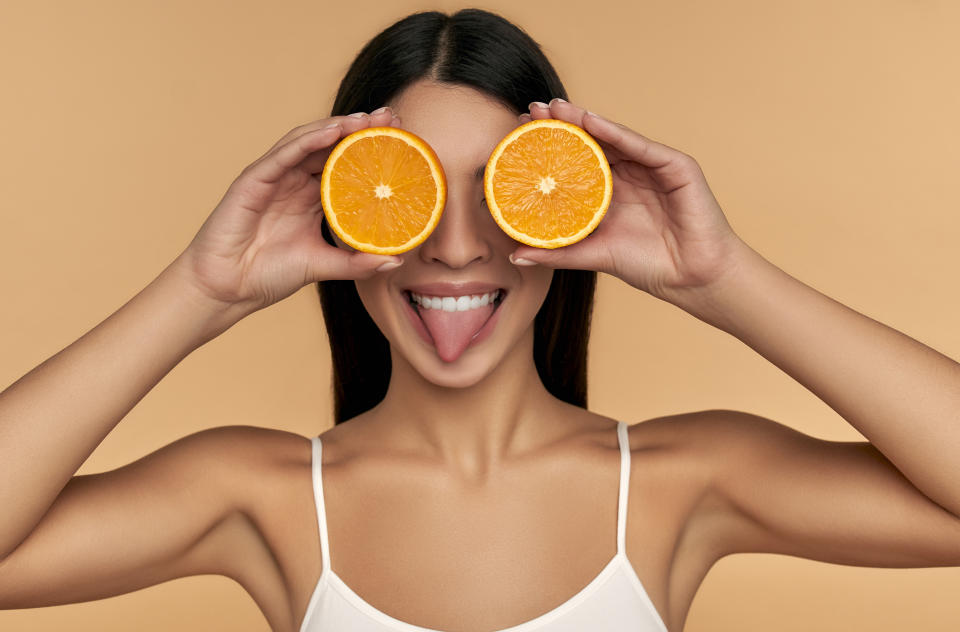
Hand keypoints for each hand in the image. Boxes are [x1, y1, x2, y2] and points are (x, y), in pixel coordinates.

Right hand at [173, 108, 403, 314]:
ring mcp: (274, 178)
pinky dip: (309, 140)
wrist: (227, 290)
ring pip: (309, 142)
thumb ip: (357, 263)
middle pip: (331, 147)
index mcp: (310, 198)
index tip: (402, 140)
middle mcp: (294, 182)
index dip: (370, 151)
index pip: (345, 165)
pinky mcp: (254, 180)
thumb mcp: (323, 266)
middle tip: (393, 118)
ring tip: (368, 119)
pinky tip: (334, 130)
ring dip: (339, 127)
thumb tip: (396, 259)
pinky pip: (285, 154)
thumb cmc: (268, 274)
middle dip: (361, 130)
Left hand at [510, 99, 746, 302]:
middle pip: (590, 143)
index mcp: (610, 192)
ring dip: (582, 120)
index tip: (518, 135)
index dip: (549, 148)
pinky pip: (640, 146)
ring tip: (554, 108)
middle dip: (560, 125)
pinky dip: (615, 133)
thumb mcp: (593, 254)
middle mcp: (629, 174)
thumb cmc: (649, 265)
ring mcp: (652, 167)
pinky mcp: (675, 166)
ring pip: (613, 138)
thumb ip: (558, 251)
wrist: (692, 279)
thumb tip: (517, 255)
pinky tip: (590, 121)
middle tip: (530, 111)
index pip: (575, 162)